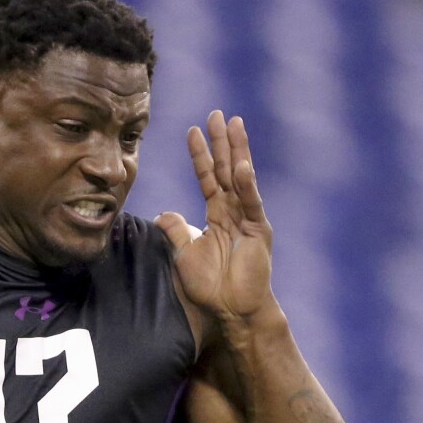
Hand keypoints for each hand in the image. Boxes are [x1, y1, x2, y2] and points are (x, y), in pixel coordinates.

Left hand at [156, 111, 274, 325]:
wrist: (232, 309)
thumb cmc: (211, 286)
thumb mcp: (184, 254)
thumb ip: (176, 231)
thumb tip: (163, 214)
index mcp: (217, 214)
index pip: (207, 177)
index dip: (200, 155)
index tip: (192, 131)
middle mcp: (234, 211)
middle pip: (225, 169)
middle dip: (221, 141)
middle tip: (217, 113)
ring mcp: (248, 218)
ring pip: (240, 178)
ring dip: (236, 151)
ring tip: (234, 124)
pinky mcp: (259, 231)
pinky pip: (250, 203)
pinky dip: (245, 185)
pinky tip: (240, 166)